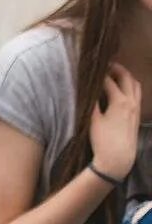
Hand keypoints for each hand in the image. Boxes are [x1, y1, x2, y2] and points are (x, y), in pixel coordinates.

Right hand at [88, 63, 141, 180]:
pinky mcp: (137, 116)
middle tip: (106, 65)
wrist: (118, 158)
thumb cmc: (103, 141)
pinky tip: (122, 91)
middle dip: (117, 69)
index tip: (91, 69)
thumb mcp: (93, 121)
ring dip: (127, 77)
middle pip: (127, 78)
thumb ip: (91, 104)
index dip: (99, 74)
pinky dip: (131, 87)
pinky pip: (137, 94)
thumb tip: (86, 91)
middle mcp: (131, 102)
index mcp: (120, 101)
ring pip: (136, 86)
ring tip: (116, 74)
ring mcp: (136, 109)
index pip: (109, 82)